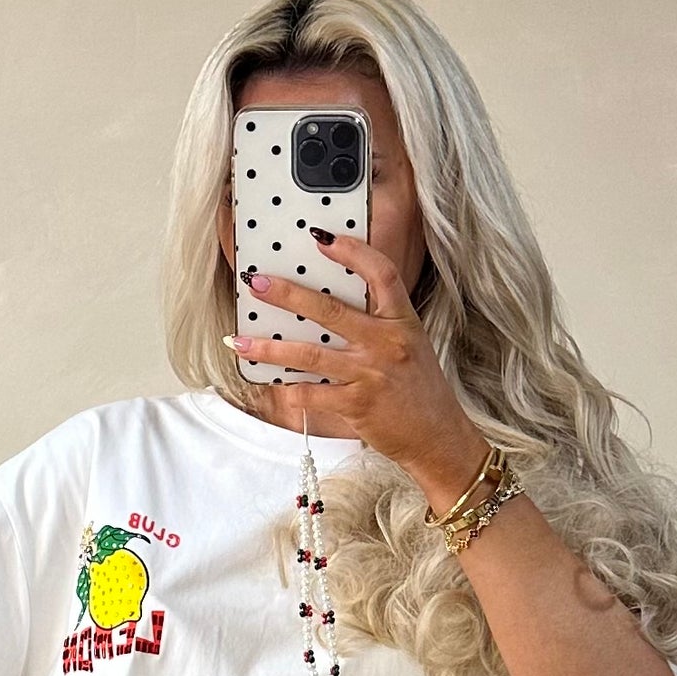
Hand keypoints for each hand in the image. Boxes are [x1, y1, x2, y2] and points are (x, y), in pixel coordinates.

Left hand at [228, 233, 490, 510]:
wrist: (437, 437)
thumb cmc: (419, 390)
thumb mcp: (410, 345)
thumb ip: (378, 323)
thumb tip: (327, 307)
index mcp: (402, 321)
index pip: (381, 273)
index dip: (352, 252)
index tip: (321, 238)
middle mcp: (387, 343)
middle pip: (331, 310)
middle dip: (287, 294)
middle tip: (256, 283)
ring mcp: (371, 374)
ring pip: (310, 355)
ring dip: (270, 348)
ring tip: (239, 341)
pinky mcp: (358, 405)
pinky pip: (312, 395)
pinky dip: (288, 390)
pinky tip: (267, 383)